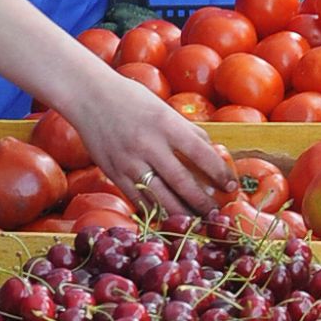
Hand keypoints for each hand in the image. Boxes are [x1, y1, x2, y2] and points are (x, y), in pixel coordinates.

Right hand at [65, 75, 235, 217]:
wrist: (90, 96)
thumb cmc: (131, 98)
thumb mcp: (164, 109)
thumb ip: (187, 131)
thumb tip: (213, 153)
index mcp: (165, 124)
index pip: (201, 153)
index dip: (219, 173)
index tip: (231, 186)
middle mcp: (148, 144)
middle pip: (183, 182)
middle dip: (204, 202)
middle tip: (217, 214)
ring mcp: (129, 162)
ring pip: (161, 198)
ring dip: (182, 214)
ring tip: (197, 223)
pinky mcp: (114, 174)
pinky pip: (139, 201)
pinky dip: (156, 213)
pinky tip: (168, 219)